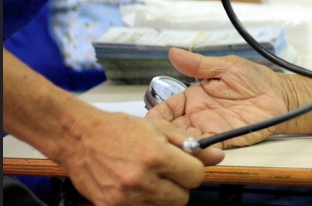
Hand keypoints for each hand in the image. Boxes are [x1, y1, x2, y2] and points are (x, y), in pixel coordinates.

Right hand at [59, 109, 223, 205]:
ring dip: (161, 195)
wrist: (78, 137)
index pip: (195, 177)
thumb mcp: (158, 128)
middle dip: (180, 186)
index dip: (194, 170)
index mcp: (155, 156)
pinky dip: (143, 202)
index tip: (186, 166)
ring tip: (148, 177)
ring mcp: (124, 198)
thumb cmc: (117, 129)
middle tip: (168, 173)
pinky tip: (135, 187)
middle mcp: (141, 180)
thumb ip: (189, 144)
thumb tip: (217, 156)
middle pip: (182, 199)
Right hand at [147, 49, 289, 148]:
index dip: (157, 115)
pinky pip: (207, 148)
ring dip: (178, 145)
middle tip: (154, 140)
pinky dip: (198, 151)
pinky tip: (192, 150)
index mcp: (195, 97)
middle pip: (173, 129)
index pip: (168, 108)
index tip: (147, 122)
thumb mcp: (226, 67)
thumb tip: (174, 53)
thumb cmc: (255, 79)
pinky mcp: (225, 140)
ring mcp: (211, 128)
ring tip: (170, 147)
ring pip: (186, 141)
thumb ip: (199, 65)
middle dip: (162, 135)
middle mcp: (199, 115)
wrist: (280, 95)